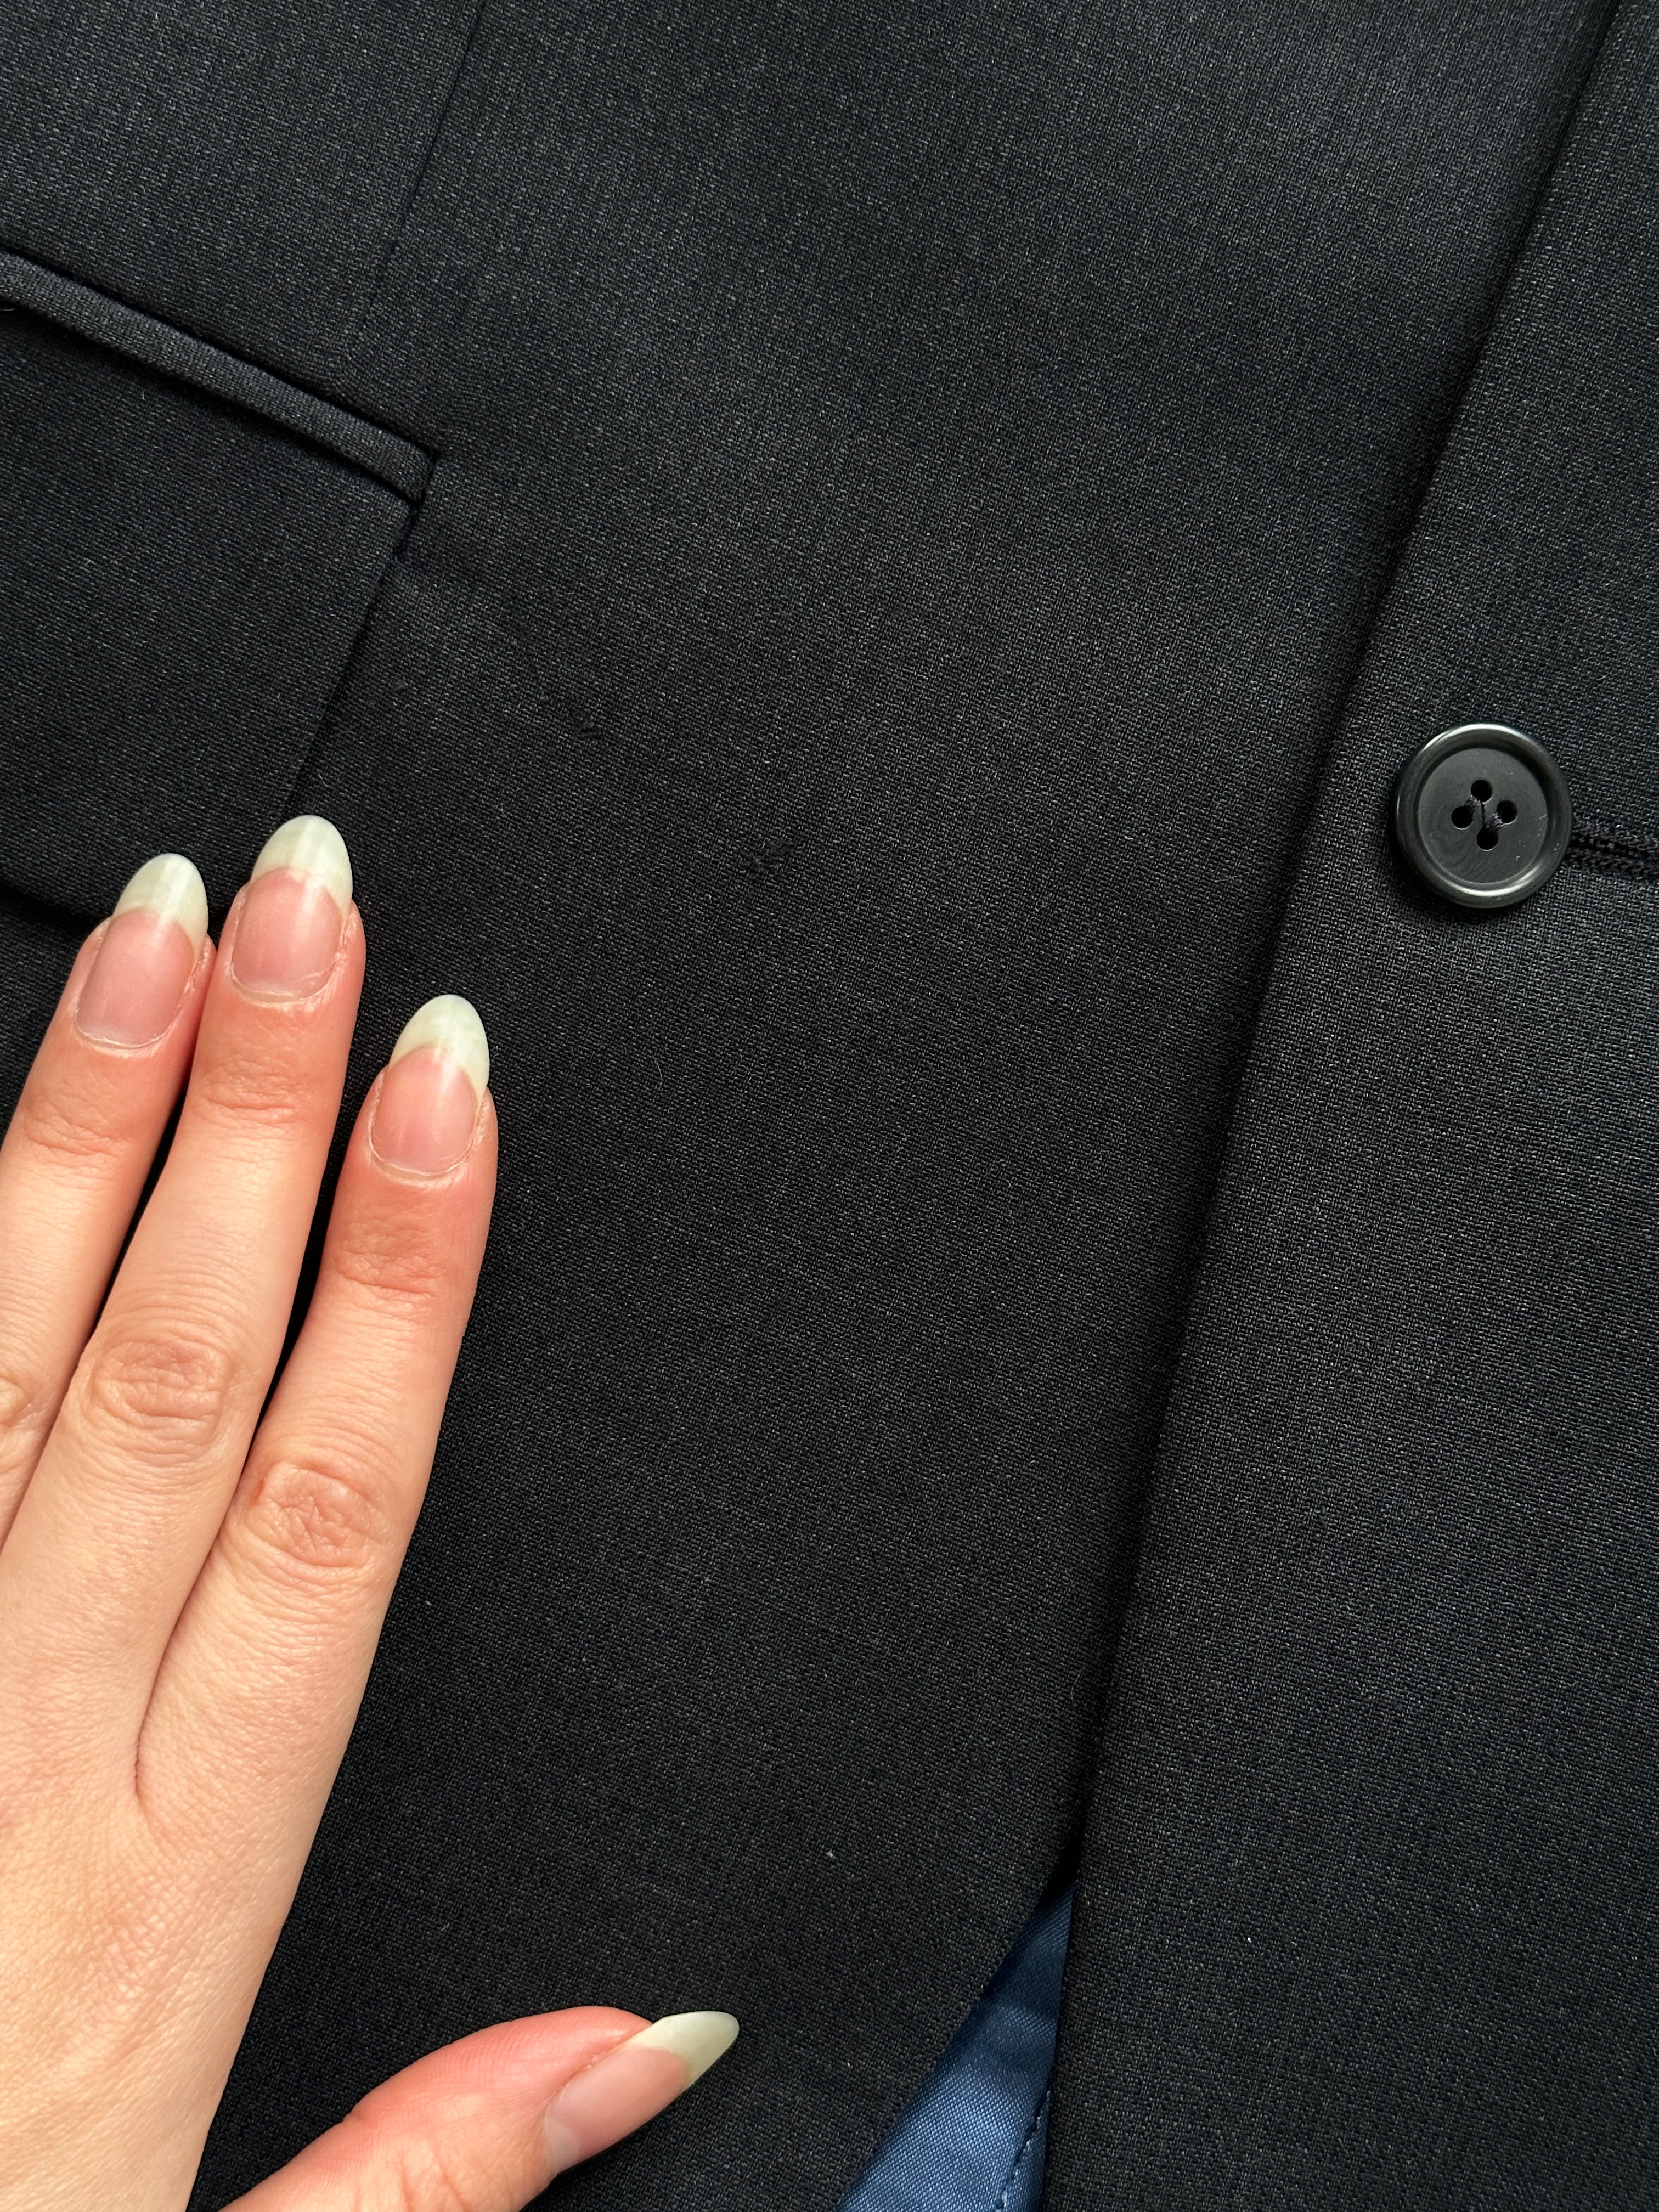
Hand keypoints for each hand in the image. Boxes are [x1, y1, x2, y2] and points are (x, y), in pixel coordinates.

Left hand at [0, 819, 735, 2210]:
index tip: (451, 1084)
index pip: (331, 1497)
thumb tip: (665, 2032)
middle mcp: (29, 1746)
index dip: (407, 1272)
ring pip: (7, 1358)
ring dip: (91, 1132)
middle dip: (259, 1116)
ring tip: (162, 937)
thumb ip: (442, 2155)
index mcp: (174, 1875)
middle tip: (315, 903)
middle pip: (173, 1370)